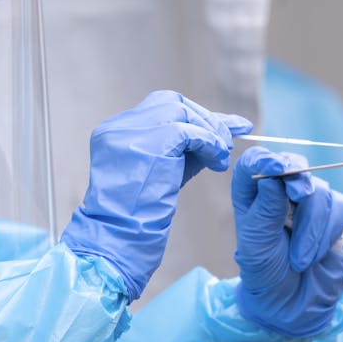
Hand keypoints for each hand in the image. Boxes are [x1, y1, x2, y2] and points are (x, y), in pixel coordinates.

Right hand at [61, 90, 252, 300]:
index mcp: (115, 132)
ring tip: (222, 156)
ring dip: (209, 131)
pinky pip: (188, 131)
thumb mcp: (164, 171)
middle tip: (226, 141)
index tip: (223, 131)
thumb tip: (227, 130)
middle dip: (204, 119)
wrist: (119, 238)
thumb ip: (189, 147)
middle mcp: (118, 127)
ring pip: (180, 112)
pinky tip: (218, 161)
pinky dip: (208, 143)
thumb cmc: (139, 215)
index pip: (161, 109)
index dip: (195, 117)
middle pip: (171, 103)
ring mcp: (129, 133)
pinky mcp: (148, 144)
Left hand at [231, 146, 342, 336]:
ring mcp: (312, 201)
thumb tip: (270, 179)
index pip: (256, 161)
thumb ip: (264, 211)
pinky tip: (318, 254)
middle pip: (295, 167)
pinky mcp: (337, 216)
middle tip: (298, 198)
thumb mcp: (256, 245)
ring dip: (312, 227)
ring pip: (321, 192)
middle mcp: (282, 190)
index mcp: (253, 193)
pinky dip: (330, 233)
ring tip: (300, 260)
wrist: (293, 302)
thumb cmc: (266, 272)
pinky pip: (342, 209)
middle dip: (299, 183)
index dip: (266, 159)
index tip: (275, 169)